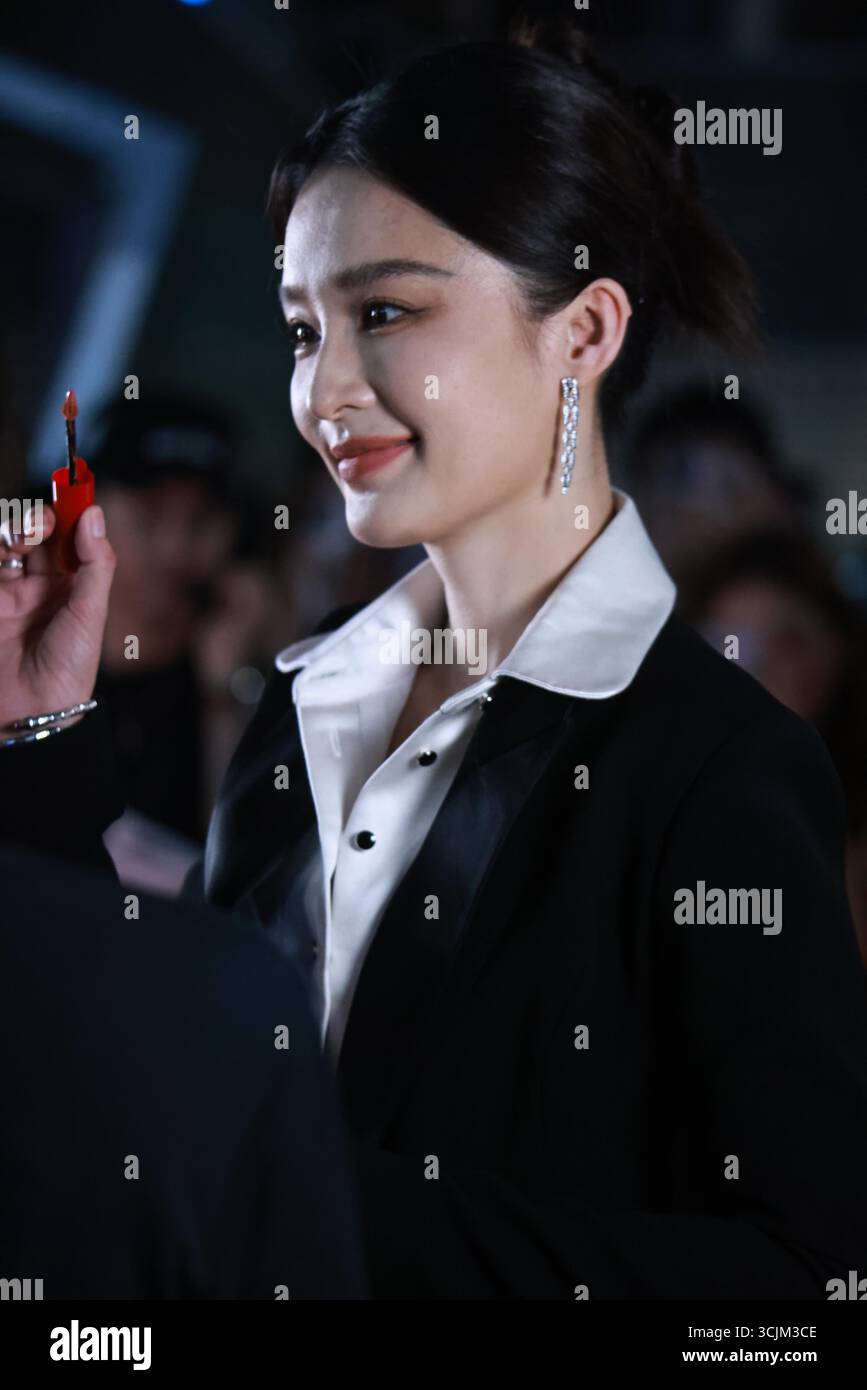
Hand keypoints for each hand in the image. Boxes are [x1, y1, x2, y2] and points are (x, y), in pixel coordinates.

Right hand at [0, 503, 115, 727]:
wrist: (29, 708)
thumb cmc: (68, 668)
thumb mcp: (91, 613)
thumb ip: (94, 563)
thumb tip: (93, 514)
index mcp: (73, 587)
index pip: (71, 537)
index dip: (72, 511)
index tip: (75, 486)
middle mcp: (40, 585)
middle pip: (36, 533)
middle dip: (41, 517)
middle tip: (46, 521)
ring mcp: (8, 591)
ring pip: (7, 541)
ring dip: (16, 526)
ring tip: (25, 534)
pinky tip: (8, 546)